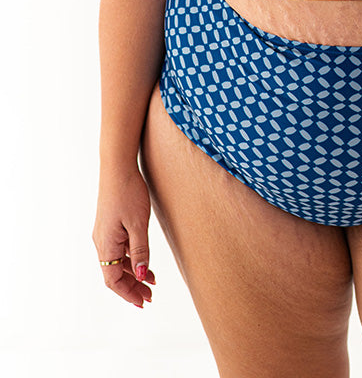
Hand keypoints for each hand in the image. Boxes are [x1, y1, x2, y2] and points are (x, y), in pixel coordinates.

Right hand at [93, 166, 155, 307]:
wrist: (118, 167)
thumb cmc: (128, 193)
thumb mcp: (138, 224)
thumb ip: (140, 251)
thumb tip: (141, 275)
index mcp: (106, 246)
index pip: (113, 280)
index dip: (128, 293)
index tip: (143, 302)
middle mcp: (102, 243)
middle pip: (114, 274)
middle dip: (132, 287)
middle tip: (150, 297)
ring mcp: (105, 234)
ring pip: (117, 263)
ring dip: (133, 274)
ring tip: (151, 283)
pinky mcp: (110, 226)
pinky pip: (119, 250)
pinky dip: (132, 259)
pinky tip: (145, 262)